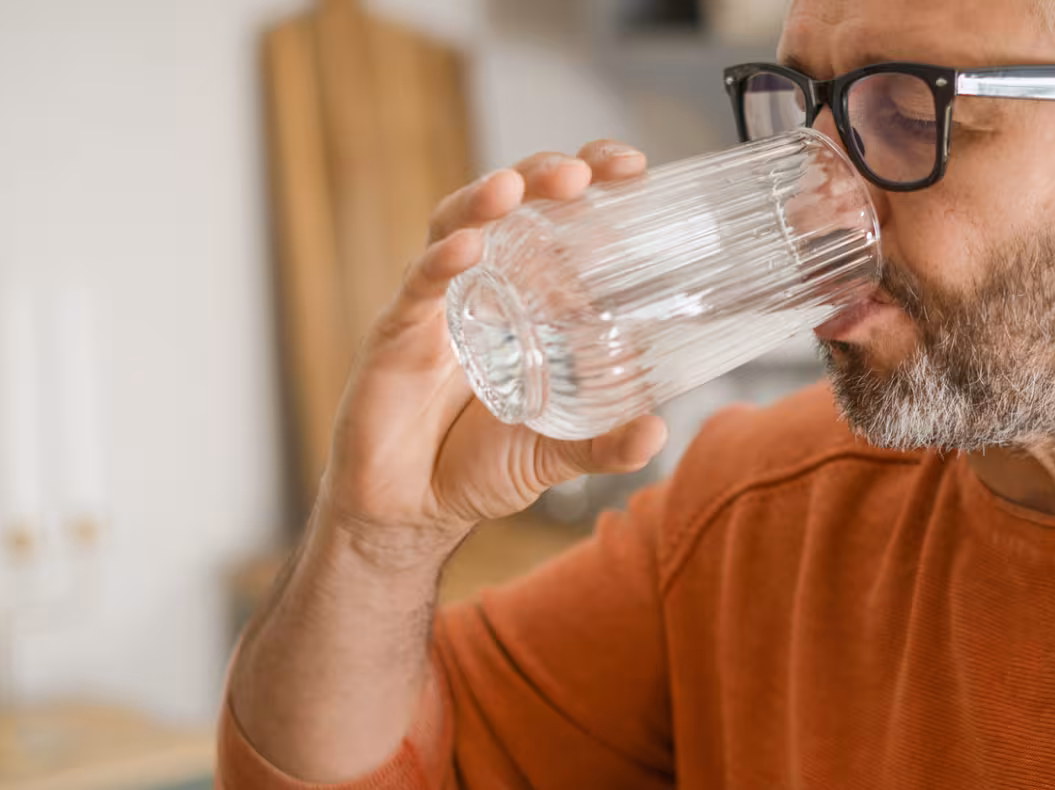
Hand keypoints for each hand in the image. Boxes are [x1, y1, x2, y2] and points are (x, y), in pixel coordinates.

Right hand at [313, 140, 667, 570]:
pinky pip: (417, 288)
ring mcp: (437, 306)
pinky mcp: (396, 336)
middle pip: (509, 205)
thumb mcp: (556, 456)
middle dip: (541, 175)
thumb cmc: (481, 466)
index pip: (559, 221)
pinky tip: (466, 248)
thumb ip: (605, 446)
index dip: (591, 182)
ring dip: (485, 200)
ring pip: (454, 228)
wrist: (411, 512)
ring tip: (514, 186)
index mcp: (527, 299)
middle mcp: (482, 287)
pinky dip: (440, 264)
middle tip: (579, 172)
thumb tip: (658, 433)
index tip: (631, 165)